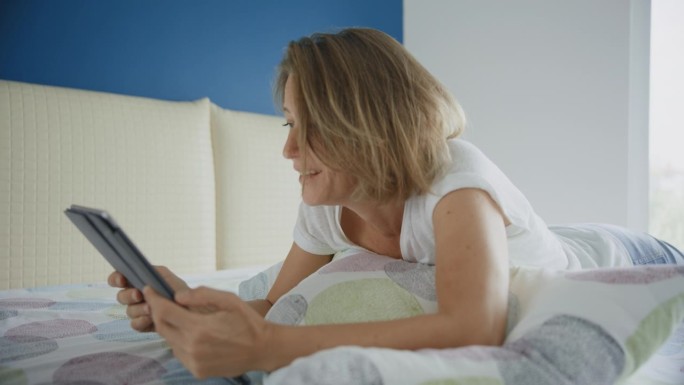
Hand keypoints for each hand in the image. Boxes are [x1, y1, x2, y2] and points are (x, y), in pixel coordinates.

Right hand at [107, 266, 188, 331]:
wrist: (192, 311)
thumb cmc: (180, 291)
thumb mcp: (167, 277)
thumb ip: (153, 272)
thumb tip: (140, 276)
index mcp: (139, 282)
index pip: (118, 279)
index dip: (116, 279)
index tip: (121, 280)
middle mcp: (136, 296)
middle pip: (121, 296)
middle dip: (128, 295)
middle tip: (139, 295)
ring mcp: (139, 311)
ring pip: (129, 311)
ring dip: (138, 309)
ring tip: (151, 308)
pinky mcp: (144, 324)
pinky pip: (135, 324)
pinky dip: (142, 321)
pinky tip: (151, 319)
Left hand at [144, 286, 271, 378]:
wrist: (263, 349)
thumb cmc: (248, 322)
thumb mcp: (229, 300)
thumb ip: (202, 295)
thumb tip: (177, 296)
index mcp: (200, 328)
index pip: (164, 311)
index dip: (153, 298)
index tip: (149, 289)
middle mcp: (193, 347)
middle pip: (161, 326)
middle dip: (157, 311)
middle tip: (159, 300)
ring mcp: (194, 362)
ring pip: (169, 340)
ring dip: (169, 326)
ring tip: (180, 316)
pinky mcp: (197, 371)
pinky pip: (179, 353)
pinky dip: (179, 341)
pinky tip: (192, 334)